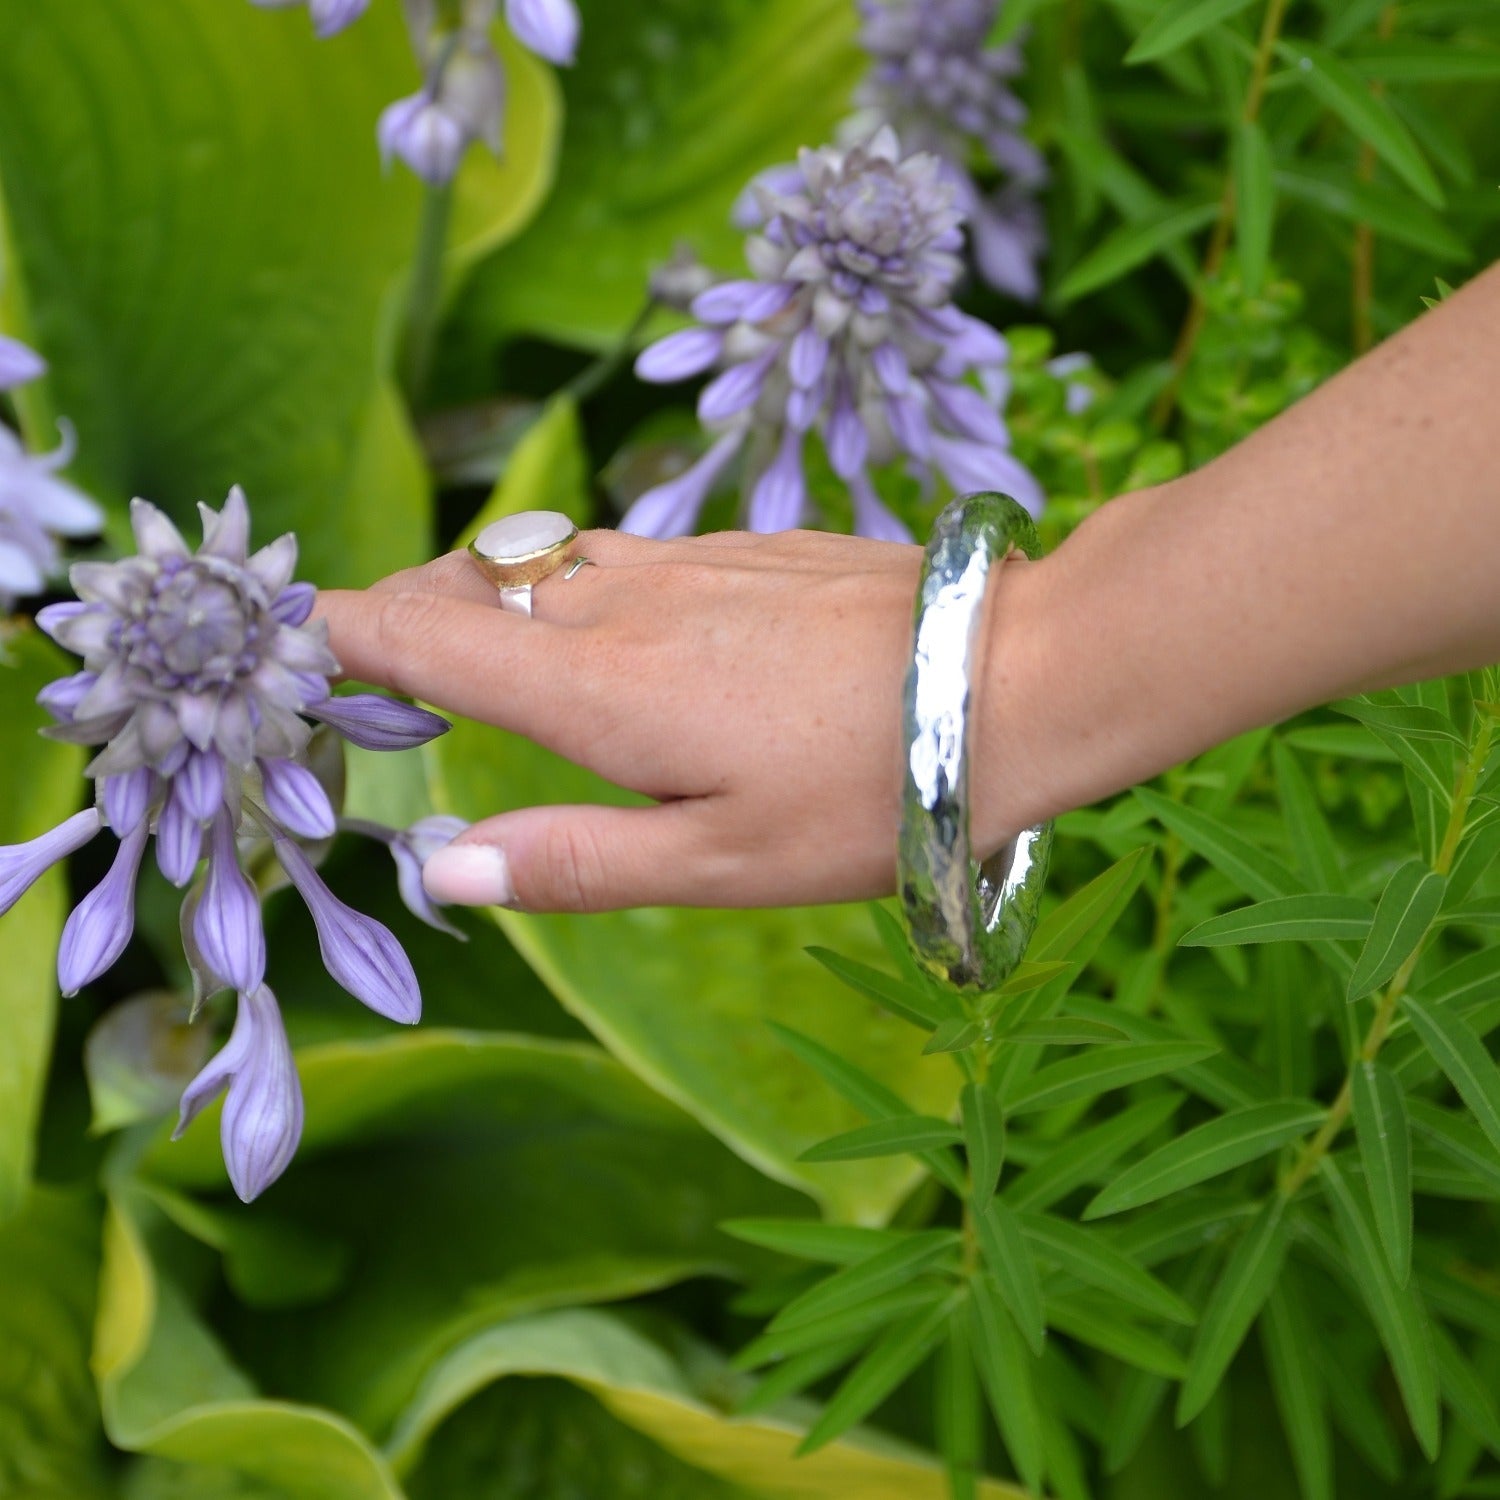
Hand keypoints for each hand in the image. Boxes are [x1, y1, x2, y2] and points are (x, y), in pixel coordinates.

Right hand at [316, 528, 1007, 912]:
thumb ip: (569, 862)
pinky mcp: (744, 545)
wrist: (1013, 676)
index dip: (338, 633)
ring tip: (485, 653)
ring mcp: (685, 559)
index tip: (291, 646)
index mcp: (591, 686)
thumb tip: (439, 869)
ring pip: (544, 562)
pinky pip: (624, 555)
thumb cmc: (869, 790)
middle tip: (378, 665)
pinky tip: (619, 635)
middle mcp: (618, 601)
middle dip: (406, 615)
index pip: (416, 632)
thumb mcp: (716, 866)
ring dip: (492, 597)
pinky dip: (578, 588)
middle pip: (464, 584)